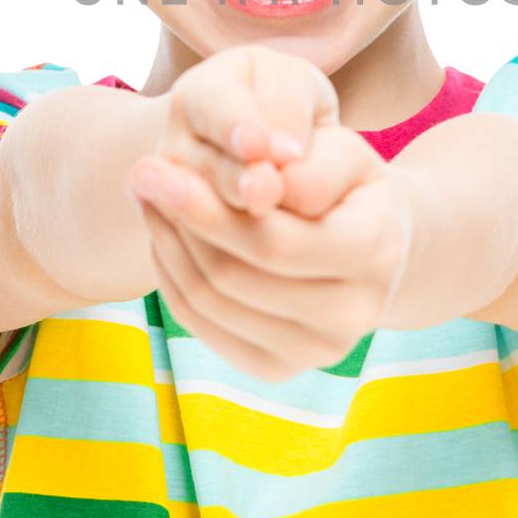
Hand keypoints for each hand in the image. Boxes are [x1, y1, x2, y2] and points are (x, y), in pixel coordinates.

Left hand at [126, 53, 415, 380]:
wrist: (368, 234)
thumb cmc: (343, 180)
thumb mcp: (337, 149)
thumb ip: (303, 161)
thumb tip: (261, 184)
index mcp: (377, 251)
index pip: (273, 243)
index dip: (206, 207)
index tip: (156, 159)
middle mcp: (356, 314)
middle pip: (234, 277)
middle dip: (179, 223)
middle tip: (140, 174)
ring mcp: (319, 350)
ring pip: (212, 304)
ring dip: (169, 247)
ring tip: (149, 196)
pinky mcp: (282, 368)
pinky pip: (206, 327)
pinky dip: (175, 279)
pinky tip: (166, 235)